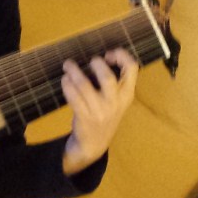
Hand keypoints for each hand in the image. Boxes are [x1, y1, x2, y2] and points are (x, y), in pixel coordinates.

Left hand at [60, 49, 137, 174]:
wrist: (94, 143)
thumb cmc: (105, 114)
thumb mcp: (117, 100)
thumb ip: (115, 82)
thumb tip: (101, 58)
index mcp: (127, 95)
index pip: (132, 69)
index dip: (122, 56)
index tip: (109, 54)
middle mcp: (115, 102)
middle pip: (108, 78)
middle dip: (97, 64)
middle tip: (90, 60)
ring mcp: (99, 111)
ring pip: (85, 86)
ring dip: (74, 72)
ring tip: (68, 66)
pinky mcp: (84, 117)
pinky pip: (73, 97)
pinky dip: (67, 85)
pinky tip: (65, 80)